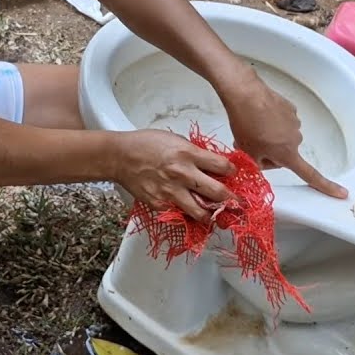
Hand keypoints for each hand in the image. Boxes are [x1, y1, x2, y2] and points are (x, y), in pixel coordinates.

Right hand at [111, 129, 236, 222]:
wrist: (120, 156)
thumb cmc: (145, 144)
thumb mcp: (176, 140)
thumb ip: (194, 153)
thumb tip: (211, 165)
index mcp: (188, 154)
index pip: (222, 166)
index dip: (232, 172)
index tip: (233, 175)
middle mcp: (182, 174)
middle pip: (218, 193)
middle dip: (231, 199)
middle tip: (235, 202)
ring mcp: (171, 192)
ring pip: (201, 212)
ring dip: (211, 214)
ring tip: (215, 215)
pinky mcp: (160, 204)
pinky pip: (179, 215)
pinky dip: (186, 215)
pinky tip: (189, 211)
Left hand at [220, 70, 348, 199]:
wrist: (246, 95)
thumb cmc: (246, 125)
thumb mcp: (248, 153)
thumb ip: (259, 165)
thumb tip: (262, 162)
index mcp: (288, 154)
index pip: (310, 175)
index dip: (327, 186)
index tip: (341, 193)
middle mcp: (296, 139)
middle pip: (287, 153)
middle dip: (272, 151)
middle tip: (253, 143)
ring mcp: (294, 122)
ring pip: (283, 136)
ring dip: (271, 135)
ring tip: (253, 127)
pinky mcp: (290, 108)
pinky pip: (282, 120)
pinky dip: (272, 120)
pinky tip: (259, 116)